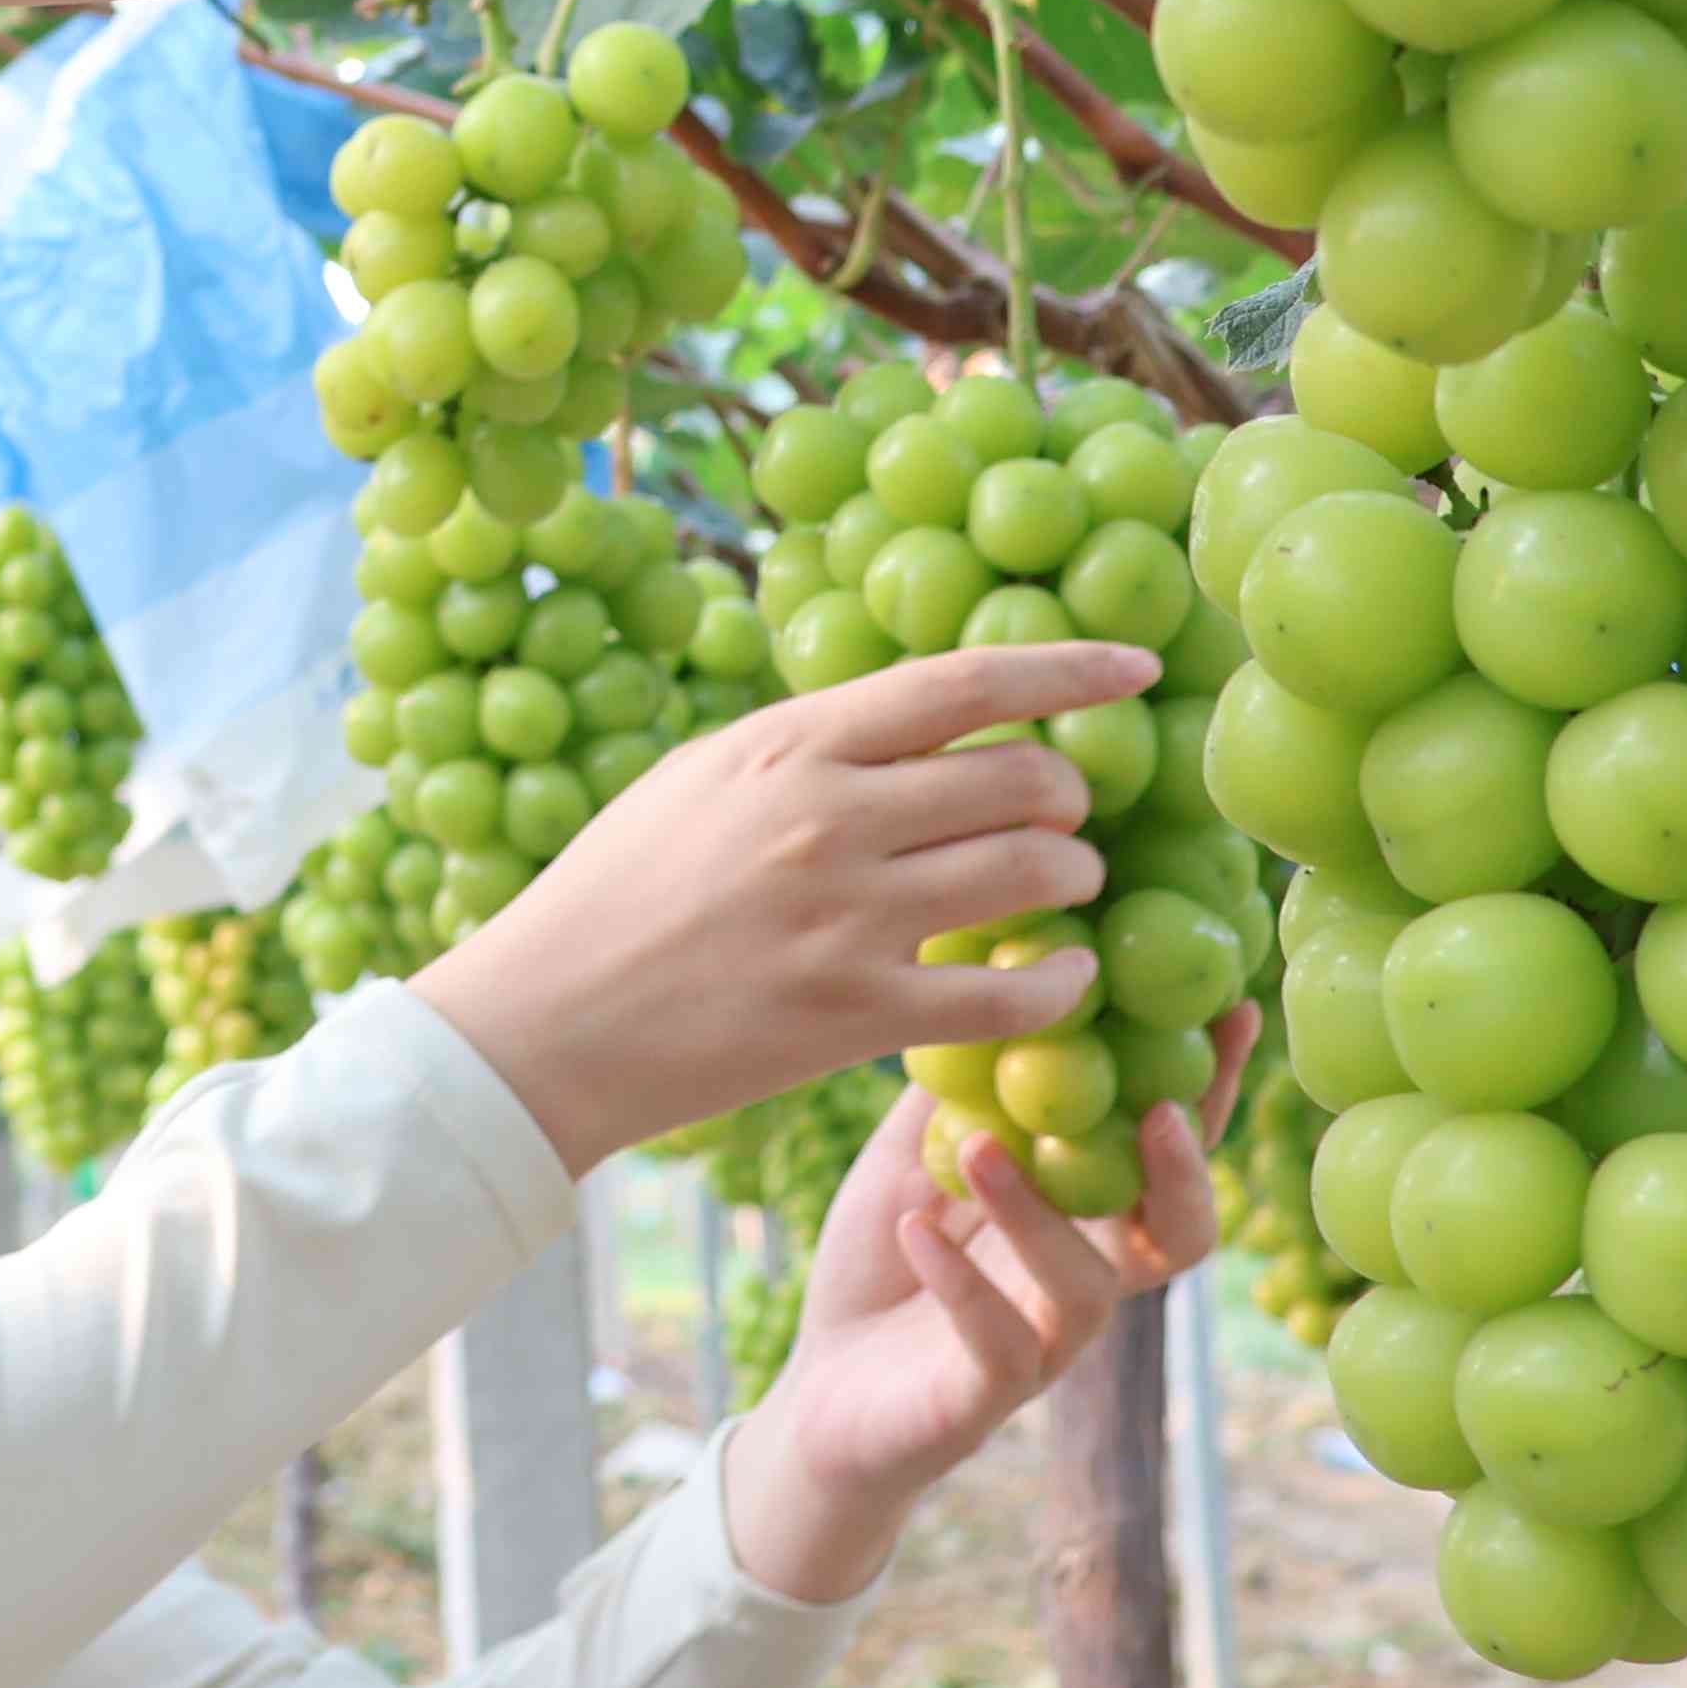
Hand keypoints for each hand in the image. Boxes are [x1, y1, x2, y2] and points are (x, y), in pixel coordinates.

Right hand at [412, 640, 1140, 1177]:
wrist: (549, 1019)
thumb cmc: (619, 887)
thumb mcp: (703, 776)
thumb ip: (811, 745)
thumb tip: (927, 719)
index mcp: (790, 742)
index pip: (965, 682)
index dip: (1069, 669)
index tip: (1137, 667)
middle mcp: (828, 816)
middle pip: (1022, 780)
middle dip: (1068, 797)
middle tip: (1061, 819)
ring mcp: (846, 917)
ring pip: (1034, 875)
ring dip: (1072, 880)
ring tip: (1059, 891)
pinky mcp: (856, 1015)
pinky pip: (1012, 994)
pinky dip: (1060, 985)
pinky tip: (1060, 980)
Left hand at [715, 1009, 1252, 1603]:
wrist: (818, 1396)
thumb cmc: (882, 1264)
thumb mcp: (910, 1155)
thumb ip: (959, 1087)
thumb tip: (986, 980)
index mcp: (1082, 1217)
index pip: (1166, 1151)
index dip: (1209, 1089)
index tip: (1231, 1011)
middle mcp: (1084, 1279)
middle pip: (1180, 1234)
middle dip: (1188, 1171)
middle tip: (1157, 1108)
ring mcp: (1042, 1344)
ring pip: (1087, 1287)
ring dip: (1039, 1211)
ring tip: (979, 1145)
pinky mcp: (985, 1396)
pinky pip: (996, 1342)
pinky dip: (959, 1281)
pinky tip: (917, 1231)